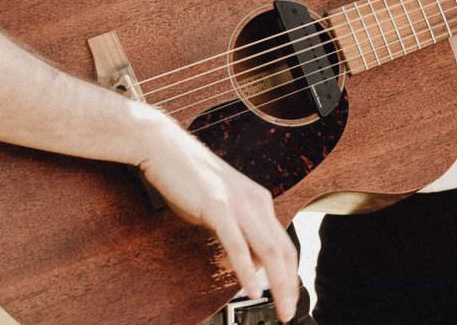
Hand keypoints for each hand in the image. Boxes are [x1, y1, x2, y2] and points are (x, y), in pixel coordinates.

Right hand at [137, 114, 297, 319]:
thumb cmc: (191, 179)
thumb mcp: (222, 206)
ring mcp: (237, 203)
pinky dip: (247, 270)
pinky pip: (237, 244)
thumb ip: (240, 230)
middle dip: (289, 285)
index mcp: (259, 200)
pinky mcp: (217, 206)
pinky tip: (253, 290)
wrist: (166, 148)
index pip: (284, 243)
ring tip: (279, 308)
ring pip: (268, 250)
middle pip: (282, 250)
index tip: (289, 297)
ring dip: (278, 284)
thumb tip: (252, 260)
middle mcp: (255, 201)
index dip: (290, 274)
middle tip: (288, 313)